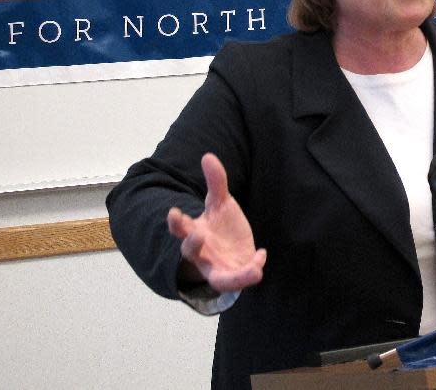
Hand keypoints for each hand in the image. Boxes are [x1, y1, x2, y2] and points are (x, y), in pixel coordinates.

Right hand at [167, 153, 266, 292]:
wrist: (234, 251)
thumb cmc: (223, 227)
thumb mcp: (221, 202)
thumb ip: (216, 182)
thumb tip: (208, 155)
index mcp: (195, 231)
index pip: (180, 228)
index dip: (175, 222)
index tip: (174, 212)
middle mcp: (201, 252)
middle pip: (189, 251)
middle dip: (191, 244)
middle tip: (197, 235)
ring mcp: (215, 267)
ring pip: (217, 277)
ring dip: (231, 275)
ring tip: (252, 268)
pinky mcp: (230, 277)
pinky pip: (237, 280)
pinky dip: (250, 271)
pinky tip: (262, 254)